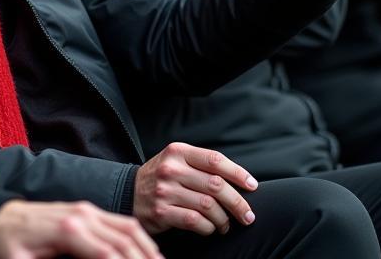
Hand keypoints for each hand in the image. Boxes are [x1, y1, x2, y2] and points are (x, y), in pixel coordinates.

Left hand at [0, 199, 162, 258]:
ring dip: (148, 248)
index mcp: (66, 230)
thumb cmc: (7, 247)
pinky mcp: (86, 210)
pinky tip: (148, 253)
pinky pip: (120, 221)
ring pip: (128, 227)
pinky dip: (139, 237)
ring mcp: (85, 210)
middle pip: (124, 240)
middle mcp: (80, 215)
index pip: (107, 253)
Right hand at [134, 142, 257, 235]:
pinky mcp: (162, 211)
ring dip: (224, 219)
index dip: (238, 173)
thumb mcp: (176, 161)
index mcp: (178, 151)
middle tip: (248, 215)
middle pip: (216, 185)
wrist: (128, 192)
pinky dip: (209, 228)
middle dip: (238, 203)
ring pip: (208, 205)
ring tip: (226, 224)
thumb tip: (239, 181)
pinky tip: (211, 228)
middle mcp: (172, 168)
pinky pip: (195, 222)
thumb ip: (201, 165)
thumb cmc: (162, 177)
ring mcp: (165, 190)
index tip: (253, 186)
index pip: (215, 160)